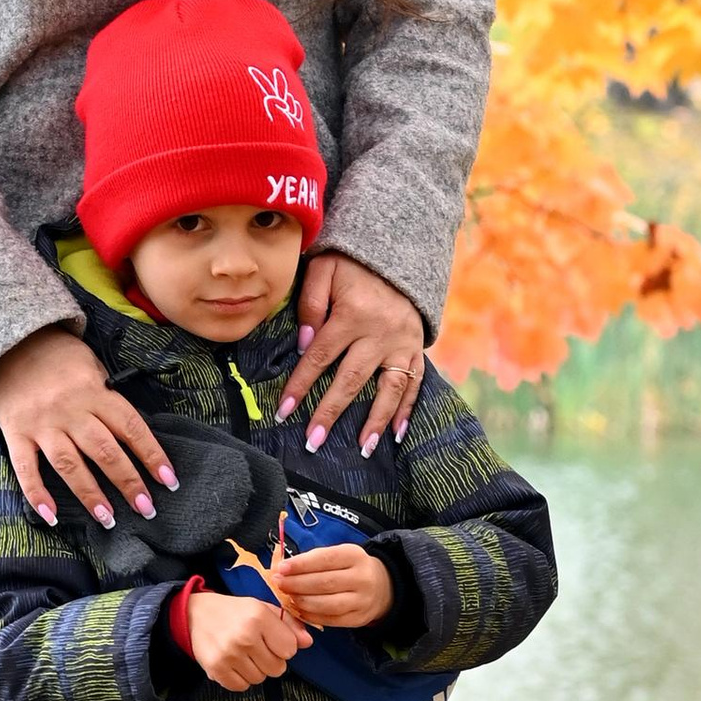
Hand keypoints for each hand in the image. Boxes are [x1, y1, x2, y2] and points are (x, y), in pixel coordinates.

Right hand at [0, 325, 175, 529]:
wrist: (8, 343)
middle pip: (104, 451)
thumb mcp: (91, 365)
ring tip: (107, 519)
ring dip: (90, 495)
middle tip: (146, 508)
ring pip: (69, 464)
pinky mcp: (15, 433)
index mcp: (94, 391)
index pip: (130, 427)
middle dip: (128, 482)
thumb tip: (131, 435)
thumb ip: (108, 397)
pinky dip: (37, 494)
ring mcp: (41, 424)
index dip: (151, 454)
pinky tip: (51, 516)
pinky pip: (26, 468)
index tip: (168, 480)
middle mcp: (70, 410)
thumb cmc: (58, 358)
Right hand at [186, 585, 309, 692]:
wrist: (195, 614)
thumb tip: (308, 642)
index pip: (290, 650)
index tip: (272, 640)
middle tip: (257, 648)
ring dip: (255, 670)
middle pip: (277, 668)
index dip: (283, 646)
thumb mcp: (263, 609)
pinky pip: (242, 686)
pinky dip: (240, 679)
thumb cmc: (234, 612)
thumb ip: (289, 624)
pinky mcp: (216, 669)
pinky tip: (234, 663)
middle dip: (271, 660)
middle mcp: (245, 636)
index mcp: (259, 617)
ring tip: (243, 654)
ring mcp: (229, 654)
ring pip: (260, 678)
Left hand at [270, 541, 393, 630]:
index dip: (301, 564)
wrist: (382, 587)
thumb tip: (283, 568)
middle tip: (279, 583)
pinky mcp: (358, 619)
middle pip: (324, 583)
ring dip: (302, 601)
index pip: (325, 559)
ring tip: (288, 596)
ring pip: (326, 604)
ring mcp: (362, 601)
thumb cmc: (350, 568)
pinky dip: (311, 615)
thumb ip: (313, 560)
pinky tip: (299, 609)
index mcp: (355, 556)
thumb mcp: (339, 555)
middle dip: (297, 584)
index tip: (281, 568)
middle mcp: (361, 578)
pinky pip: (330, 620)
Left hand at [279, 250, 426, 457]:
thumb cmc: (352, 263)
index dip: (300, 385)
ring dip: (375, 421)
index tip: (283, 411)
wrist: (399, 251)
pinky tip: (396, 434)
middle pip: (351, 380)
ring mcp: (403, 342)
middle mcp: (380, 333)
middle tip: (313, 442)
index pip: (320, 357)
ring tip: (363, 449)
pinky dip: (406, 410)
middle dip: (331, 413)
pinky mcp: (417, 347)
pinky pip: (414, 383)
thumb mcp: (324, 269)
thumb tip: (305, 343)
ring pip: (389, 388)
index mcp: (353, 314)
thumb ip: (310, 303)